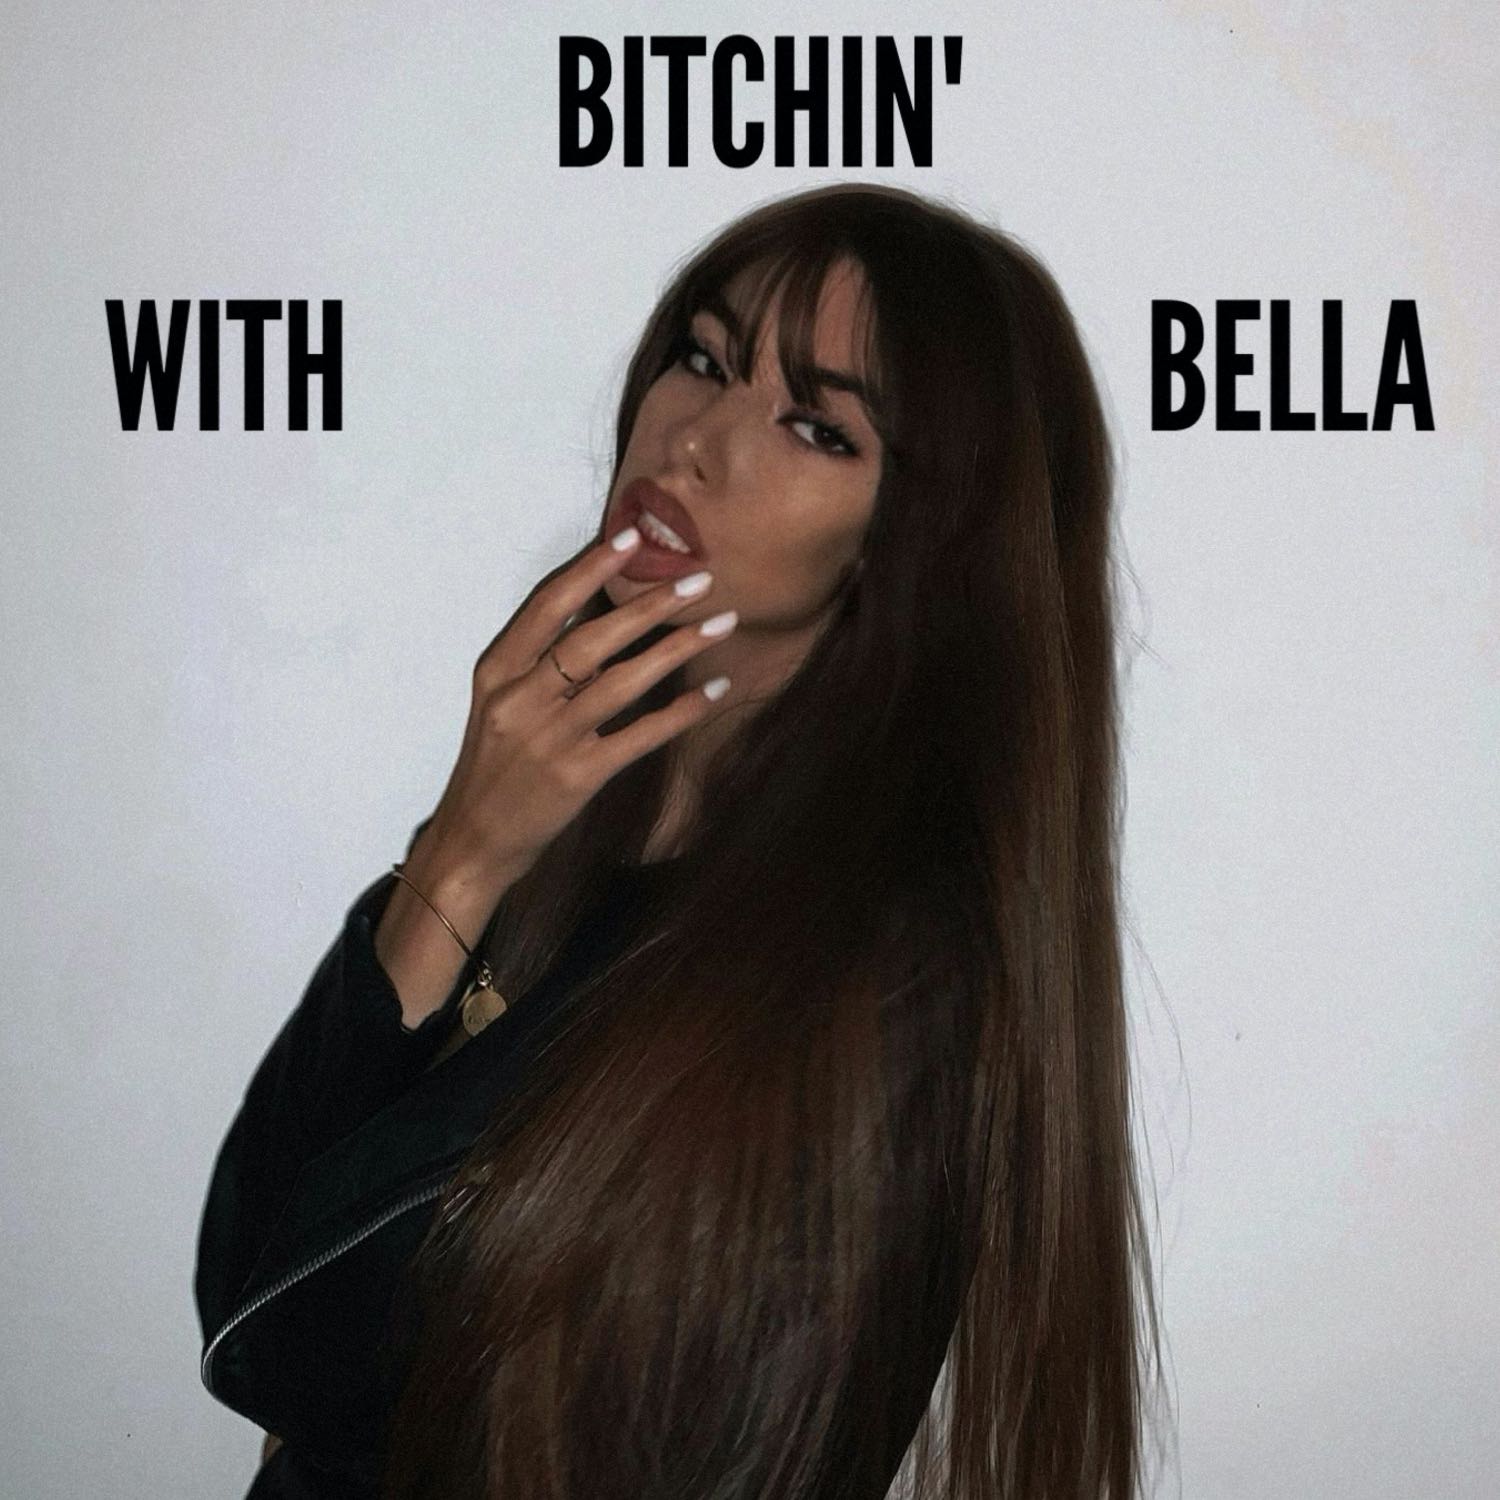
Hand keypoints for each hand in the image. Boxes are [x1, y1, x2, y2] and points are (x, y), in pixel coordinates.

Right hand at [404, 527, 734, 895]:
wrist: (473, 842)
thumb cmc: (494, 768)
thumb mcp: (499, 705)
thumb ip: (537, 662)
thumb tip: (600, 611)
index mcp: (497, 673)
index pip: (548, 605)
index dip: (591, 568)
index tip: (631, 536)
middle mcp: (519, 700)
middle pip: (592, 637)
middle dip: (649, 603)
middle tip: (699, 578)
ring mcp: (549, 739)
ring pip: (622, 680)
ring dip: (678, 648)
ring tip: (721, 623)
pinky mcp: (577, 777)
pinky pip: (640, 735)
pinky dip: (681, 711)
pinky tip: (716, 691)